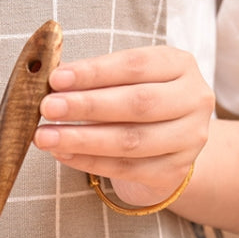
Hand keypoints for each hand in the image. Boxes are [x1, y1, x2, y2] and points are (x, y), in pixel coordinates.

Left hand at [34, 46, 214, 207]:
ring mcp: (188, 139)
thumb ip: (96, 80)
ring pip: (130, 140)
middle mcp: (193, 100)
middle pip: (137, 103)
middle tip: (48, 107)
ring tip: (45, 136)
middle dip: (87, 106)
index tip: (56, 78)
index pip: (135, 65)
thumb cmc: (137, 108)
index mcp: (180, 65)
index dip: (93, 72)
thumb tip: (53, 80)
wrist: (168, 152)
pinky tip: (62, 154)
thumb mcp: (124, 83)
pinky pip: (125, 169)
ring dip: (81, 139)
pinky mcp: (174, 172)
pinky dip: (88, 162)